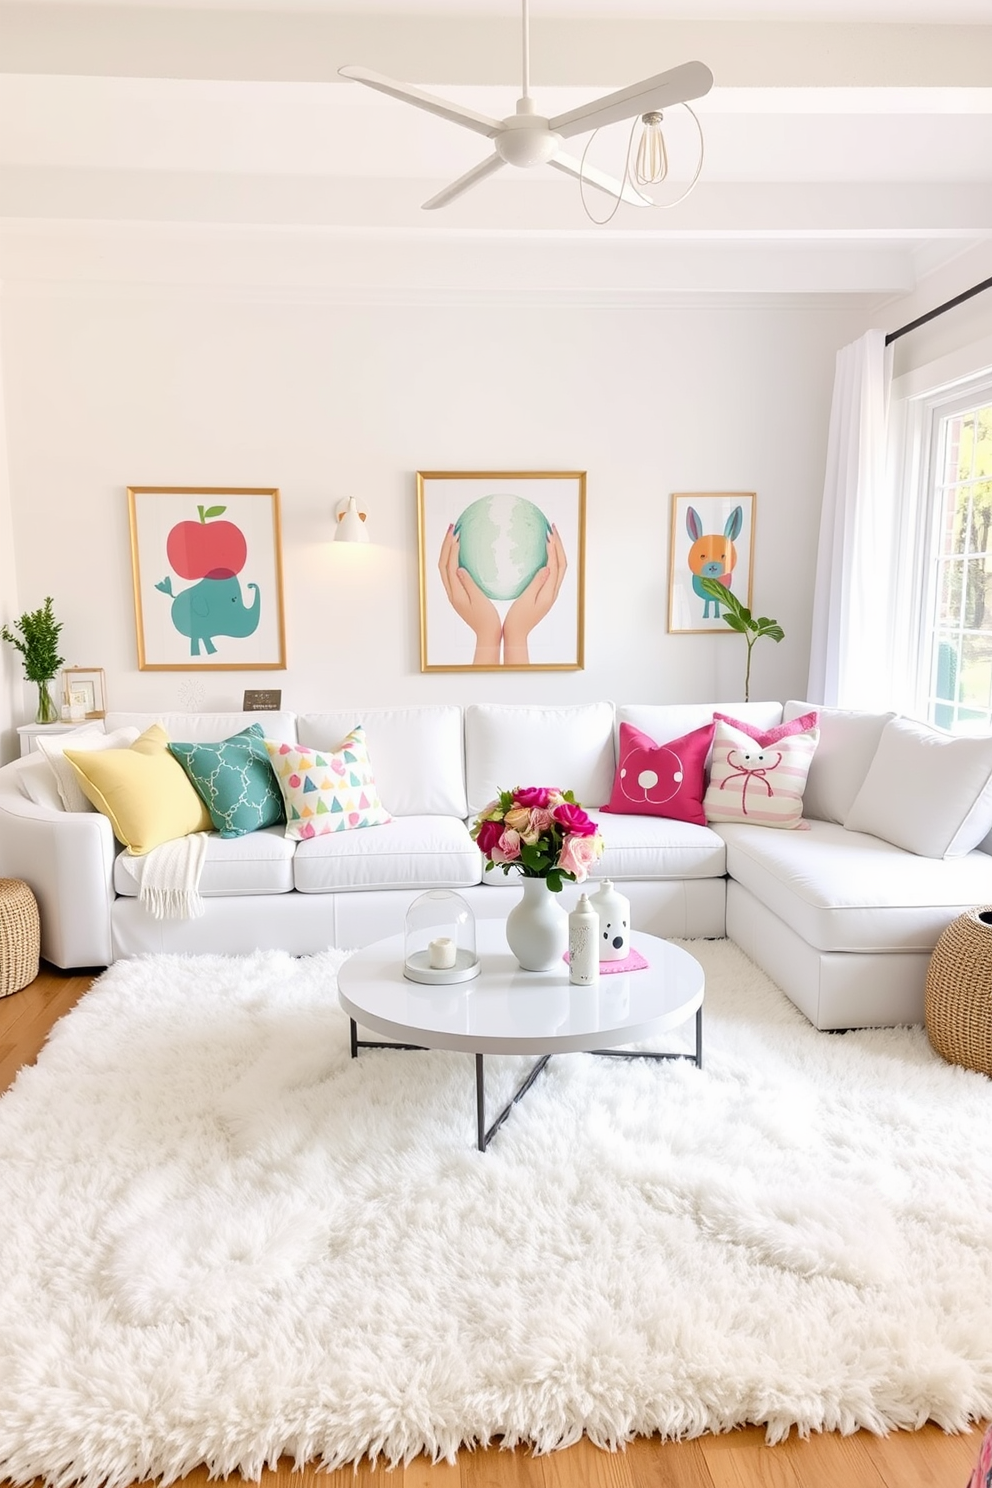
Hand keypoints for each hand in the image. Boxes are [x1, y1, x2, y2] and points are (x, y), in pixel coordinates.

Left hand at [438, 525, 501, 664]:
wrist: (487, 633)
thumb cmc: (487, 619)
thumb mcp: (479, 600)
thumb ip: (468, 584)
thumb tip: (458, 567)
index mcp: (455, 593)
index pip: (448, 566)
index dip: (451, 549)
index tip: (457, 534)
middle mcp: (451, 592)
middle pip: (442, 564)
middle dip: (445, 544)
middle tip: (453, 528)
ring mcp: (454, 592)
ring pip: (445, 567)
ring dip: (448, 550)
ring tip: (455, 535)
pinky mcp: (458, 593)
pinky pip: (451, 572)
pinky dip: (453, 558)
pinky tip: (461, 552)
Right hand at [502, 526, 566, 664]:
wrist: (517, 633)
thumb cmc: (519, 618)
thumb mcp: (527, 600)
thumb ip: (537, 583)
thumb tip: (547, 567)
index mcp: (550, 593)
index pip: (556, 566)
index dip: (554, 549)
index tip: (548, 534)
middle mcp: (553, 591)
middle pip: (562, 563)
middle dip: (559, 544)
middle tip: (552, 528)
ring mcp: (550, 591)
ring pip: (558, 566)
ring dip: (556, 550)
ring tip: (549, 535)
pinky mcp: (545, 592)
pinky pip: (552, 571)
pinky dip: (550, 558)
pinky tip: (542, 551)